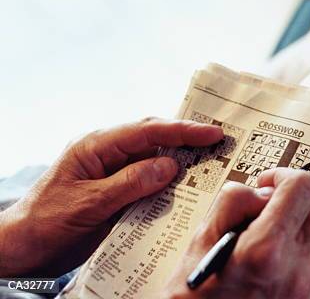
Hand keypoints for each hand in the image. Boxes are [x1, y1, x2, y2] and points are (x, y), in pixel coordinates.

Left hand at [0, 118, 222, 276]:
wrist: (20, 249)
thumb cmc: (45, 223)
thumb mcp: (88, 204)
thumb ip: (130, 183)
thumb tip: (171, 165)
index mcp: (97, 145)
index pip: (146, 131)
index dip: (182, 131)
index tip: (212, 133)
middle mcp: (106, 152)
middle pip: (153, 137)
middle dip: (186, 138)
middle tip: (219, 142)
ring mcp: (111, 170)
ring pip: (152, 157)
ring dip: (179, 160)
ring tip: (210, 162)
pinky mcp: (114, 189)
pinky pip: (146, 180)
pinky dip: (166, 182)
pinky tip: (183, 189)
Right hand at [164, 168, 309, 298]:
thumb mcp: (199, 243)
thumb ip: (233, 203)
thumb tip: (260, 191)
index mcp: (266, 251)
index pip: (302, 187)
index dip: (284, 176)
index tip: (268, 182)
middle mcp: (295, 272)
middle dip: (293, 201)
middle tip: (265, 209)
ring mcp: (306, 291)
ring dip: (292, 230)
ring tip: (258, 244)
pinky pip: (308, 264)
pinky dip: (290, 256)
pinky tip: (264, 268)